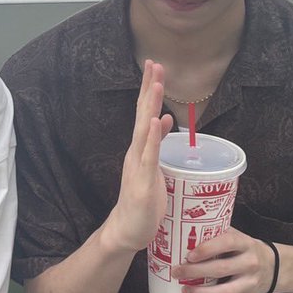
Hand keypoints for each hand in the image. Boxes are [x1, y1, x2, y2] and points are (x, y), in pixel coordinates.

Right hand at [102, 61, 173, 254]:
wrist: (127, 230)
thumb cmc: (143, 200)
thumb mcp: (153, 166)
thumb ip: (158, 142)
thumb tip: (166, 118)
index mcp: (140, 148)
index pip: (145, 113)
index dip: (149, 89)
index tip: (154, 66)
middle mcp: (136, 151)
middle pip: (142, 114)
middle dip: (149, 88)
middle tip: (154, 63)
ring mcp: (138, 165)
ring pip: (144, 130)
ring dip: (150, 106)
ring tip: (155, 84)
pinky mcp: (142, 181)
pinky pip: (149, 156)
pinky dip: (152, 137)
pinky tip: (156, 121)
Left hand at [173, 228, 278, 292]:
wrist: (273, 267)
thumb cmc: (244, 249)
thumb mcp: (236, 236)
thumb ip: (216, 234)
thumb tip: (182, 233)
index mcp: (245, 244)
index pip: (227, 243)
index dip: (207, 249)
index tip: (189, 254)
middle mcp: (250, 264)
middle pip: (221, 270)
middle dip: (195, 272)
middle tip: (177, 272)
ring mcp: (249, 285)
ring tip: (183, 291)